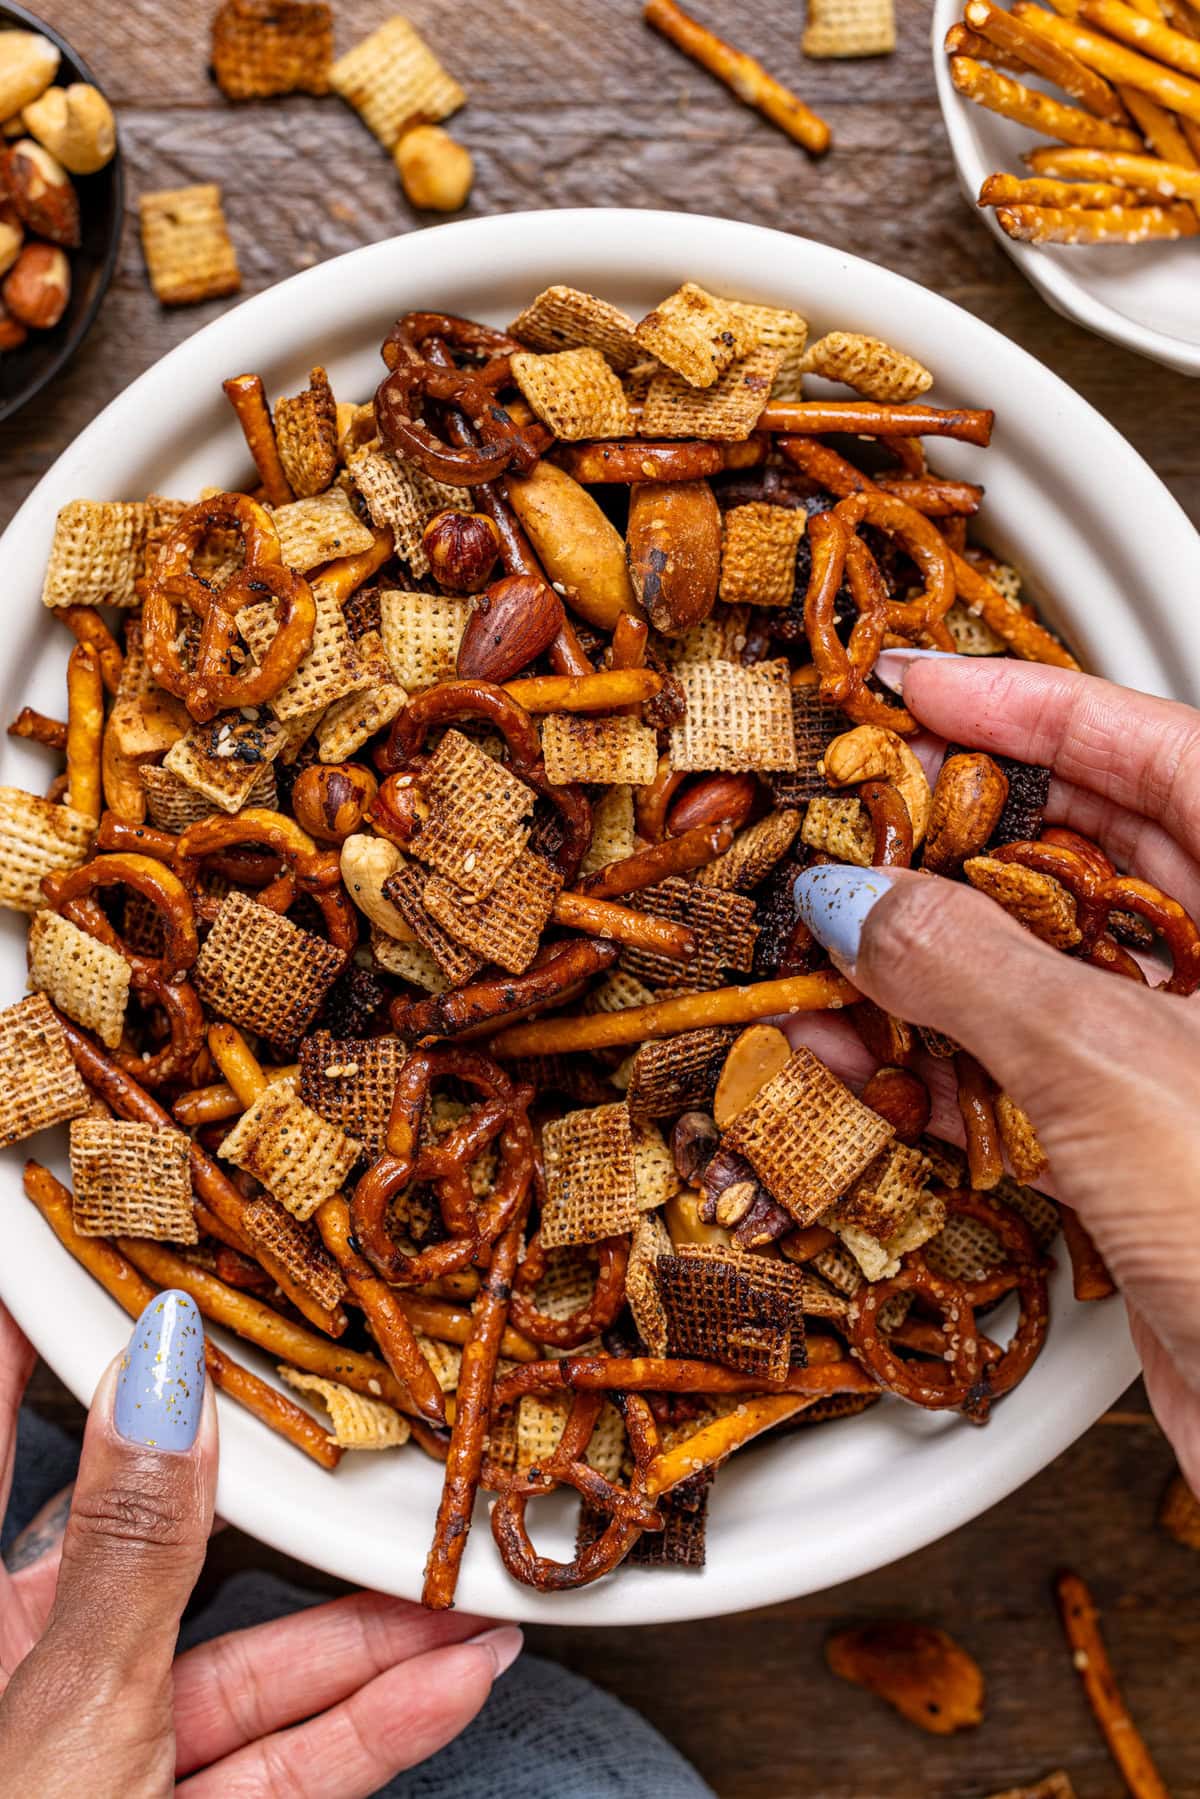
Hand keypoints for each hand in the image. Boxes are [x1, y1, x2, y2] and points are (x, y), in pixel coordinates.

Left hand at [0, 1292, 519, 1798]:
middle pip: (172, 1543)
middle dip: (287, 1490)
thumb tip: (167, 1371)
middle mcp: (44, 1669)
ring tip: (463, 1574)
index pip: (4, 1434)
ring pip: (252, 1664)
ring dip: (370, 1631)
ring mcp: (118, 1750)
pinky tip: (452, 1675)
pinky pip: (286, 1760)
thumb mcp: (71, 1707)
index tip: (112, 1248)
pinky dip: (374, 1723)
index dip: (44, 1335)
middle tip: (353, 1397)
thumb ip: (132, 1547)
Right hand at [793, 654, 1199, 1489]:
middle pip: (1092, 851)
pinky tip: (858, 1058)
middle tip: (856, 815)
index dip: (1030, 704)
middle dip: (962, 835)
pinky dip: (942, 1062)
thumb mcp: (1114, 1067)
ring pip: (1049, 966)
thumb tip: (856, 900)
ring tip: (827, 940)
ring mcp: (1197, 1061)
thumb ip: (972, 967)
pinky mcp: (1152, 1151)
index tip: (918, 685)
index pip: (1159, 747)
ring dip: (931, 961)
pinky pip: (1029, 1071)